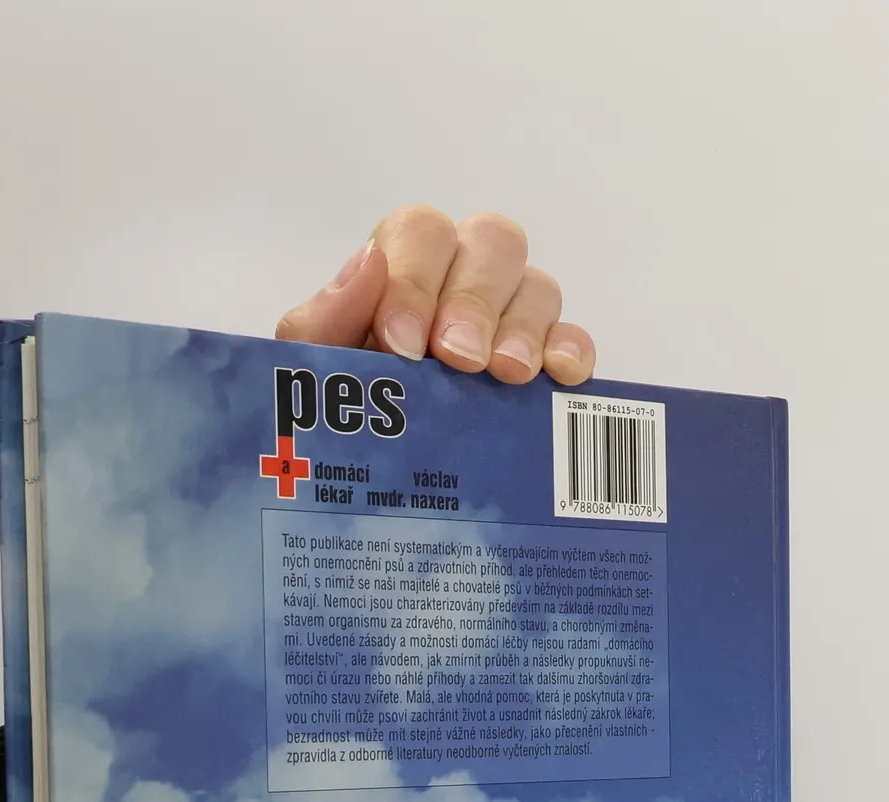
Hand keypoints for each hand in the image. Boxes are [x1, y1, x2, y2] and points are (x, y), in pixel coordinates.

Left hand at [275, 207, 595, 387]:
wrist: (366, 480)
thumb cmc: (341, 414)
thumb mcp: (314, 369)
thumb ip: (326, 318)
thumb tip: (369, 263)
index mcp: (402, 270)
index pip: (422, 234)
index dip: (415, 280)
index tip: (403, 344)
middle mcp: (462, 281)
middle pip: (492, 242)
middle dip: (474, 300)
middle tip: (460, 360)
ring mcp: (510, 320)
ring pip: (538, 287)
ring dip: (524, 329)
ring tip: (508, 375)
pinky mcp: (546, 364)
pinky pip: (574, 340)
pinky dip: (571, 351)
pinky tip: (559, 376)